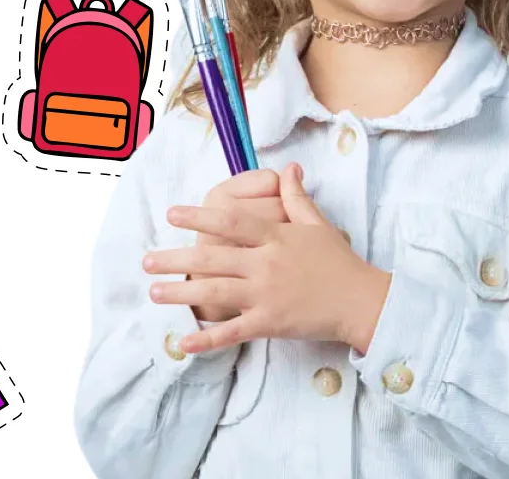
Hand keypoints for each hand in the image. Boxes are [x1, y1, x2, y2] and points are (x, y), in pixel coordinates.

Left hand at [144, 164, 392, 354]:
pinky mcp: (270, 322)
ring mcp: (266, 294)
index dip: (199, 217)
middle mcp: (266, 264)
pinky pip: (234, 331)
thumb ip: (296, 197)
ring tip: (153, 291)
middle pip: (213, 258)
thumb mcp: (317, 224)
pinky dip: (208, 338)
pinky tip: (184, 341)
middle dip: (176, 259)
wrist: (363, 301)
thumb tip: (289, 168)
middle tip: (145, 260)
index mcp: (275, 237)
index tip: (171, 213)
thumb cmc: (339, 261)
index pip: (231, 222)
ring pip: (216, 291)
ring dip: (181, 292)